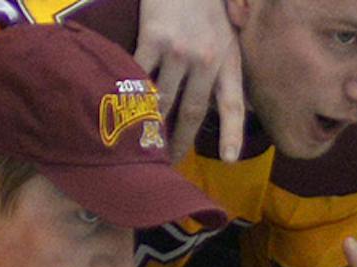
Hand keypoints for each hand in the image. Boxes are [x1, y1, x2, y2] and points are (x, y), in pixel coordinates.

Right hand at [136, 0, 244, 162]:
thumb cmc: (206, 0)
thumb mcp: (229, 30)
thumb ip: (226, 66)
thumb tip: (234, 104)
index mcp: (228, 58)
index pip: (234, 104)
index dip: (232, 134)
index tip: (228, 159)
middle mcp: (207, 58)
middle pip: (192, 112)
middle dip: (179, 141)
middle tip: (167, 161)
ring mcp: (179, 49)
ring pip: (163, 100)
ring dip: (151, 125)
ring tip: (141, 143)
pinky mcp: (153, 37)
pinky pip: (140, 76)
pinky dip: (130, 96)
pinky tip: (122, 110)